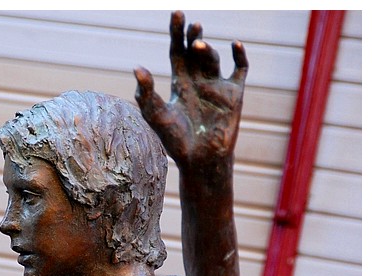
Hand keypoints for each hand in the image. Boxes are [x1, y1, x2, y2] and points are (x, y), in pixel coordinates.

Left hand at [134, 11, 247, 169]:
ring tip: (197, 44)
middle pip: (194, 50)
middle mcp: (197, 80)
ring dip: (206, 49)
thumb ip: (147, 94)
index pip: (176, 51)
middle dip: (193, 34)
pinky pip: (240, 69)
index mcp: (179, 82)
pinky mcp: (233, 94)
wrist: (200, 159)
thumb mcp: (156, 115)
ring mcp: (216, 85)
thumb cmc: (175, 141)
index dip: (176, 33)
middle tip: (191, 23)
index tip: (176, 14)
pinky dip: (240, 56)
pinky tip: (235, 45)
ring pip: (212, 58)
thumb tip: (137, 68)